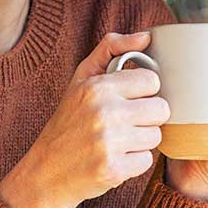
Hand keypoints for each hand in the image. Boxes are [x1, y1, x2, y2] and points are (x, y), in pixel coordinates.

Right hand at [0, 31, 168, 207]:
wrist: (46, 170)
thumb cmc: (68, 121)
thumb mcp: (81, 79)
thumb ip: (111, 49)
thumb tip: (146, 36)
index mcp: (97, 87)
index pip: (152, 81)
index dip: (142, 91)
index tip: (127, 99)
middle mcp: (104, 112)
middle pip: (161, 109)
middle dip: (146, 117)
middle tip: (124, 122)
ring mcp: (109, 142)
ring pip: (156, 136)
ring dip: (140, 141)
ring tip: (116, 141)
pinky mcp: (114, 169)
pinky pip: (147, 161)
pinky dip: (133, 162)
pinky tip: (113, 158)